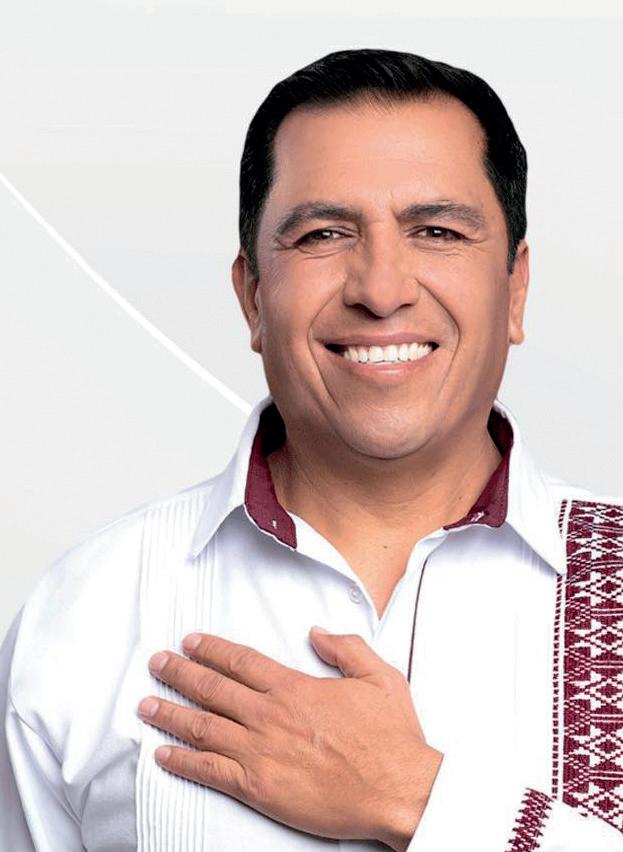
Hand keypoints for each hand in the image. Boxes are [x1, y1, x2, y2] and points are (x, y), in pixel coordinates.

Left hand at [137, 628, 442, 849]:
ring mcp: (261, 752)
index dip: (211, 649)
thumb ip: (345, 647)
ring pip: (202, 726)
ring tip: (146, 704)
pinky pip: (210, 771)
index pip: (240, 661)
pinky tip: (164, 754)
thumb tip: (315, 633)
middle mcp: (270, 716)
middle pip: (212, 688)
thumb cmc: (390, 738)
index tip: (190, 642)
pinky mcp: (259, 787)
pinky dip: (183, 760)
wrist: (398, 790)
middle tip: (157, 663)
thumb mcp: (379, 676)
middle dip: (179, 673)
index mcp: (294, 687)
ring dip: (170, 713)